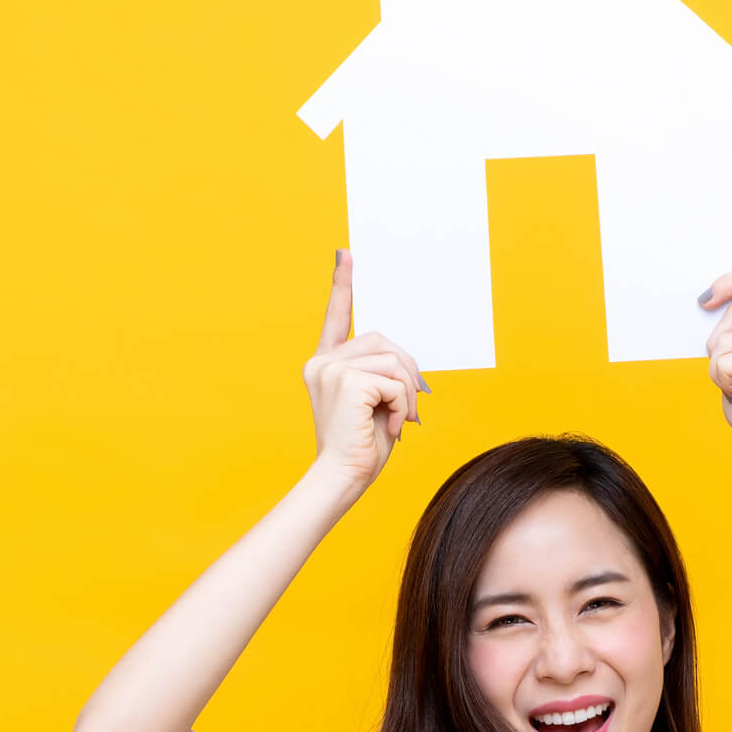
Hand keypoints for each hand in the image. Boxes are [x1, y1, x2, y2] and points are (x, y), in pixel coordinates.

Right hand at [303, 250, 426, 493]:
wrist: (342, 477)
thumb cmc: (360, 446)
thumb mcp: (374, 402)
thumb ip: (380, 374)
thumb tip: (407, 363)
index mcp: (325, 363)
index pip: (336, 317)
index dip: (342, 285)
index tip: (345, 254)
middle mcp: (322, 361)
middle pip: (383, 342)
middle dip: (406, 372)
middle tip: (409, 407)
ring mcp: (331, 369)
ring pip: (393, 361)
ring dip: (408, 393)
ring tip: (401, 420)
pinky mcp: (347, 381)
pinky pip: (395, 381)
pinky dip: (403, 405)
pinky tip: (392, 425)